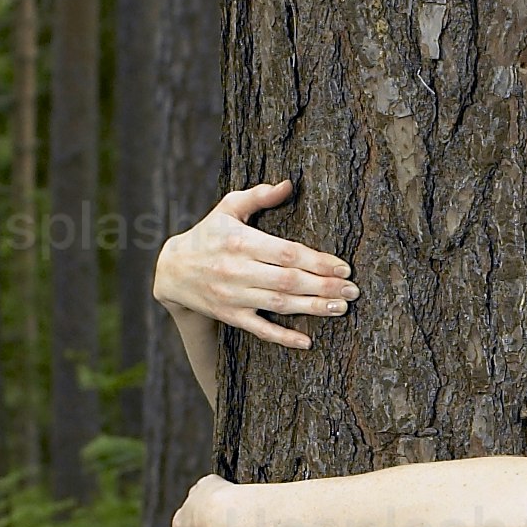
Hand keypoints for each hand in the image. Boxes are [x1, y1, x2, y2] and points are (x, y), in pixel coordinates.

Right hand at [153, 181, 355, 352]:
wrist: (173, 270)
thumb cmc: (209, 235)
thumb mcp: (227, 208)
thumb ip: (258, 196)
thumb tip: (289, 185)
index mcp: (240, 242)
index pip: (287, 252)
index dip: (317, 261)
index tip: (343, 266)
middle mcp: (237, 270)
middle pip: (288, 281)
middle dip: (324, 286)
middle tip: (353, 289)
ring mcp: (233, 296)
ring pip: (279, 305)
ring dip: (313, 308)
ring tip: (341, 307)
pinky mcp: (230, 316)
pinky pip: (259, 329)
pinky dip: (282, 337)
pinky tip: (306, 341)